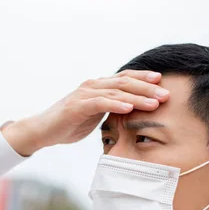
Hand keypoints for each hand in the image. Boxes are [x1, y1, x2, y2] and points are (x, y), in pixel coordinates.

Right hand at [2, 70, 169, 155]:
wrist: (42, 131)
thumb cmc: (67, 125)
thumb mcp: (93, 116)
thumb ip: (108, 109)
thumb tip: (128, 112)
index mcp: (97, 87)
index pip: (124, 78)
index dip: (144, 78)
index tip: (162, 82)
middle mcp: (92, 86)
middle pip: (124, 82)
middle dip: (147, 87)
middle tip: (166, 94)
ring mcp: (83, 95)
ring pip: (116, 92)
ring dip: (137, 97)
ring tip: (154, 103)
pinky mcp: (77, 106)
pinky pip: (100, 103)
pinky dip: (116, 105)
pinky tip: (130, 108)